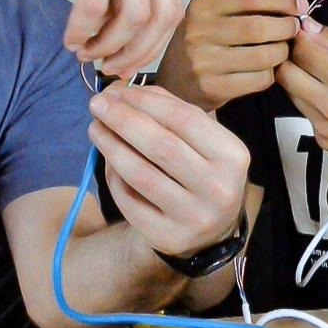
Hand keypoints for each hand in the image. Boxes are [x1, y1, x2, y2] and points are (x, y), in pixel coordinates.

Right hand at [24, 0, 182, 77]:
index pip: (172, 9)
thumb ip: (127, 2)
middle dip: (133, 52)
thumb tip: (132, 55)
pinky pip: (95, 5)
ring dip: (107, 44)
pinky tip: (71, 37)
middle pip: (160, 16)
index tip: (128, 66)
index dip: (152, 46)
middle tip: (107, 65)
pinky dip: (82, 29)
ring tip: (85, 51)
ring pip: (133, 15)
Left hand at [87, 83, 249, 257]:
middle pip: (161, 146)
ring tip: (95, 128)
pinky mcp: (167, 236)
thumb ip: (169, 111)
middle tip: (97, 104)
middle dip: (123, 120)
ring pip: (141, 174)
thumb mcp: (201, 141)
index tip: (118, 91)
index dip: (146, 101)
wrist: (208, 233)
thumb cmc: (201, 172)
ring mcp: (194, 216)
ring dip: (111, 146)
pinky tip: (106, 159)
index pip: (184, 118)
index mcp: (233, 155)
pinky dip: (114, 176)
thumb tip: (125, 91)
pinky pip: (130, 200)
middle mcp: (219, 188)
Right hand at [156, 0, 306, 110]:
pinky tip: (267, 69)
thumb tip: (297, 0)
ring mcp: (203, 63)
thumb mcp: (214, 15)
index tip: (299, 4)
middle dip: (286, 27)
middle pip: (258, 27)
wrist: (173, 80)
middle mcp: (197, 32)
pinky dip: (271, 74)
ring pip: (263, 56)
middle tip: (293, 30)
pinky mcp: (212, 88)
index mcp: (201, 7)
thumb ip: (250, 5)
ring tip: (281, 50)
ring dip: (282, 52)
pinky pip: (258, 80)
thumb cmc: (202, 43)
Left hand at [276, 20, 327, 159]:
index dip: (300, 38)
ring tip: (321, 74)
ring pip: (290, 93)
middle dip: (291, 57)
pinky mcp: (323, 140)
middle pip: (285, 74)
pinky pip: (304, 112)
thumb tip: (310, 28)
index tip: (305, 33)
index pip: (302, 51)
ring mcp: (324, 127)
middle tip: (306, 51)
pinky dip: (311, 101)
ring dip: (299, 79)